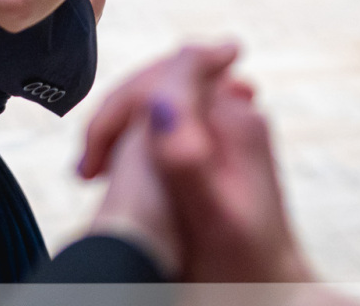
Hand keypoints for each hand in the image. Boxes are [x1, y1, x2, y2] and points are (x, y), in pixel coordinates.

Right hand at [79, 42, 314, 284]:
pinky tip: (122, 167)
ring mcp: (227, 122)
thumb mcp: (211, 216)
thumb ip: (184, 156)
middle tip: (89, 168)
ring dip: (120, 126)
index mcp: (232, 118)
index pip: (160, 75)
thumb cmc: (242, 266)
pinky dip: (134, 135)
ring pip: (155, 96)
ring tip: (98, 170)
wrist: (270, 289)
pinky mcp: (218, 137)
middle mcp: (233, 110)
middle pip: (155, 81)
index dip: (117, 109)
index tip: (94, 161)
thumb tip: (157, 99)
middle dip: (114, 116)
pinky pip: (165, 114)